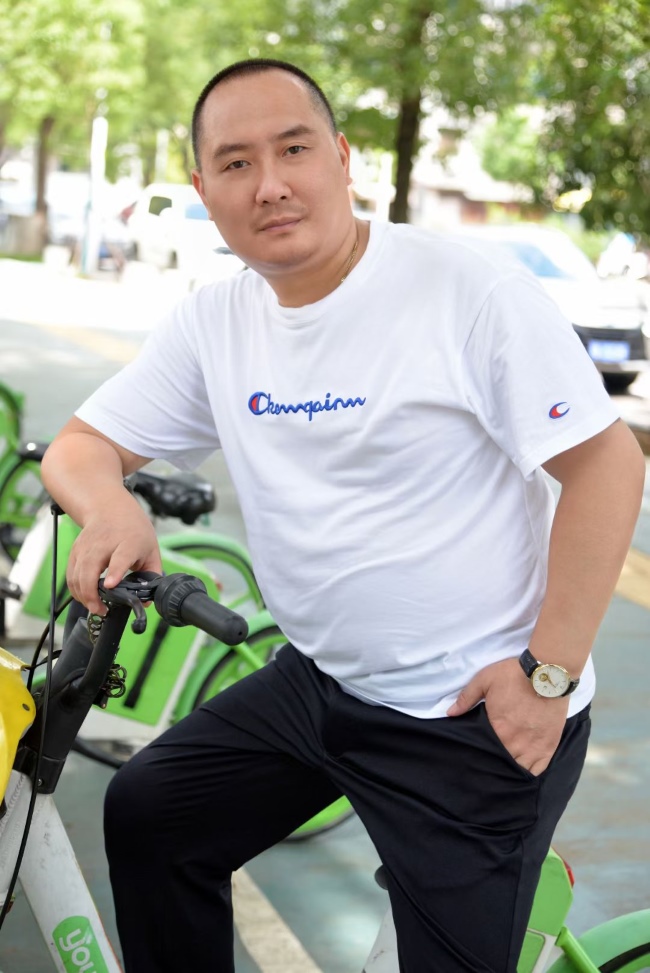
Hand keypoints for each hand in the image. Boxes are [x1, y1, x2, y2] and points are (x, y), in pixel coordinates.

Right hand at [67, 501, 161, 615]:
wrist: (110, 509)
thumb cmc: (133, 531)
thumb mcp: (150, 550)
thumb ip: (151, 575)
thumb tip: (146, 601)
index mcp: (128, 542)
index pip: (120, 557)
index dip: (115, 572)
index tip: (110, 584)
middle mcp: (105, 543)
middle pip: (90, 567)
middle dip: (91, 592)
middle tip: (100, 609)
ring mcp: (87, 546)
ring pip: (77, 574)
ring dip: (82, 595)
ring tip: (95, 607)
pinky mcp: (75, 551)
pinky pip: (71, 574)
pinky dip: (75, 589)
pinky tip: (85, 598)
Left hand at [447, 657, 568, 775]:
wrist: (547, 673)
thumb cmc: (514, 675)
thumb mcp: (484, 680)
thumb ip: (466, 698)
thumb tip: (451, 713)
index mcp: (498, 729)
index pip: (484, 751)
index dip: (480, 753)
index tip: (477, 753)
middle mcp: (514, 744)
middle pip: (501, 763)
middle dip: (494, 763)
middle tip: (489, 761)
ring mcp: (533, 748)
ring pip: (518, 770)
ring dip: (510, 769)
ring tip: (505, 766)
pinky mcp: (549, 747)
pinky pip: (538, 770)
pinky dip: (529, 772)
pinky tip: (522, 769)